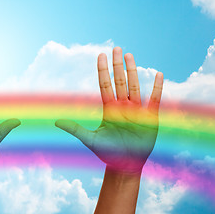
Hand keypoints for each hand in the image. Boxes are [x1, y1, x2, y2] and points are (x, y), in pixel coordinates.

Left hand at [56, 47, 162, 173]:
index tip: (101, 54)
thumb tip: (56, 121)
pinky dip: (157, 88)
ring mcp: (137, 110)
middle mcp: (122, 106)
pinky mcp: (150, 118)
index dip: (103, 70)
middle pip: (119, 81)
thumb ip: (75, 129)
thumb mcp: (90, 139)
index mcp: (109, 109)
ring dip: (133, 71)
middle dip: (117, 65)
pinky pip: (154, 99)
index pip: (105, 85)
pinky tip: (158, 74)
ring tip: (130, 55)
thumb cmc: (108, 152)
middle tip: (117, 48)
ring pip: (134, 86)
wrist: (125, 165)